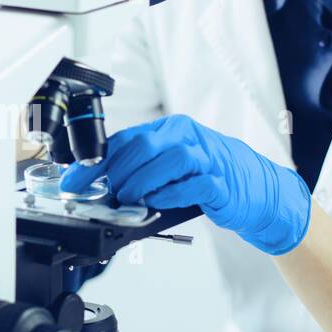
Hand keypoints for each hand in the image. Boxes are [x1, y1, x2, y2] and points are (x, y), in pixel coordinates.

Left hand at [60, 114, 311, 255]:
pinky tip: (157, 202)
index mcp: (170, 129)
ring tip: (126, 198)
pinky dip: (171, 193)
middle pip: (143, 145)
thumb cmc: (208, 176)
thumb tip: (99, 183)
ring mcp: (207, 158)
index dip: (95, 160)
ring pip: (169, 159)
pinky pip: (194, 184)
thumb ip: (140, 168)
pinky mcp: (222, 183)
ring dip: (141, 181)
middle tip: (100, 193)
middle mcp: (187, 137)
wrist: (256, 189)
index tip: (75, 180)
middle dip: (114, 171)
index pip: (125, 139)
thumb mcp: (170, 165)